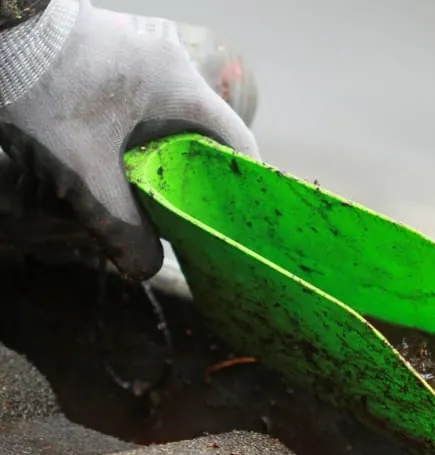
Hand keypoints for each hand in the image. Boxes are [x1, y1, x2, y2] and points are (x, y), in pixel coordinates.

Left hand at [0, 0, 259, 280]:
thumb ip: (121, 224)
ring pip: (177, 122)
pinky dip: (147, 140)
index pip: (237, 141)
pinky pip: (151, 107)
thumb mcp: (82, 172)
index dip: (243, 185)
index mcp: (181, 86)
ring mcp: (147, 57)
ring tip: (159, 198)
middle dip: (200, 179)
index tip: (237, 219)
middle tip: (192, 218)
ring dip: (171, 160)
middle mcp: (174, 66)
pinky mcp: (121, 58)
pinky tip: (128, 166)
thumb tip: (149, 269)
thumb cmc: (43, 94)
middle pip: (207, 135)